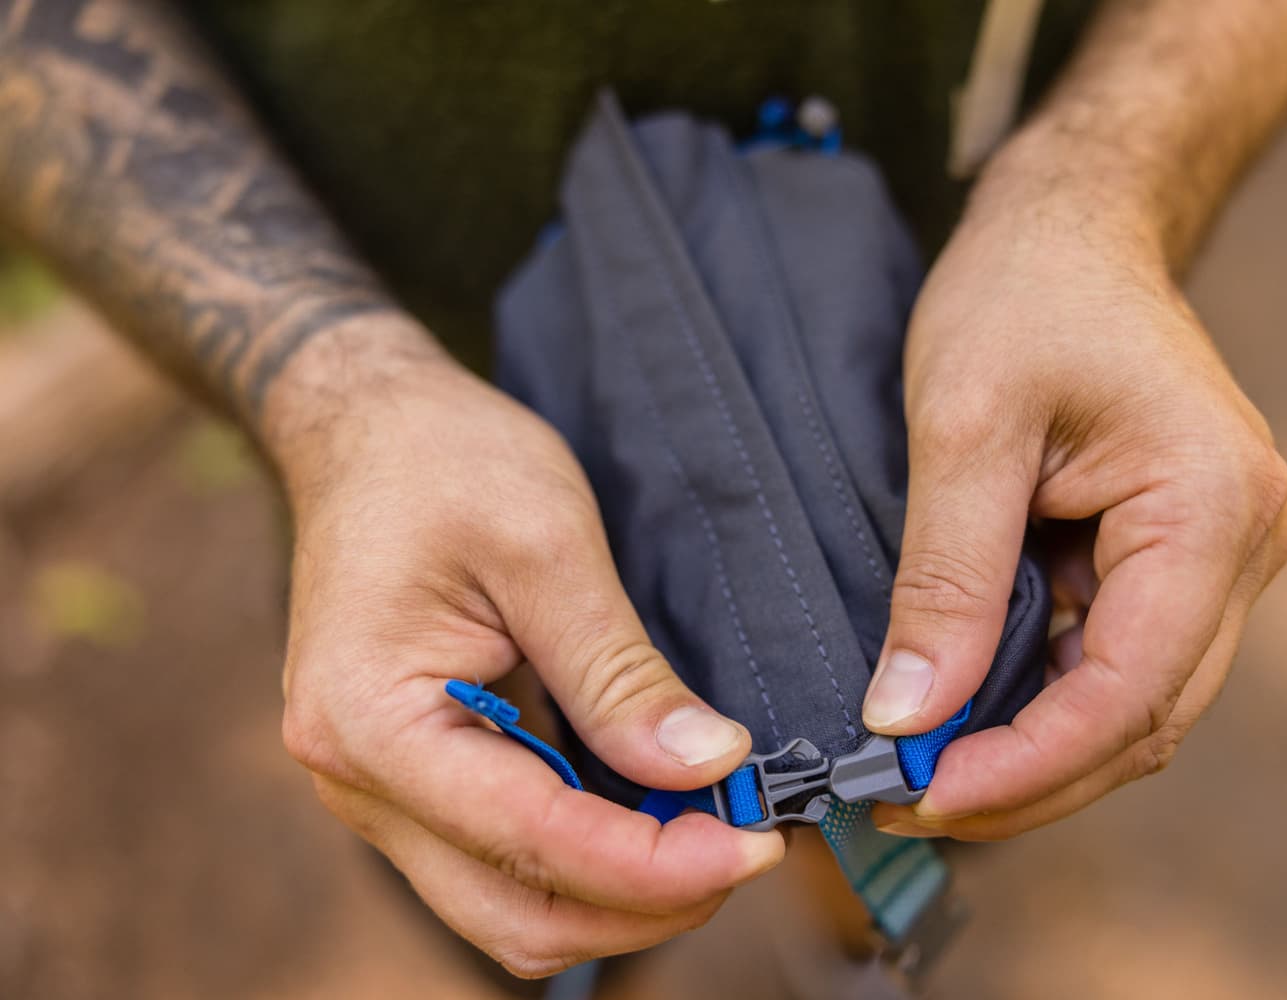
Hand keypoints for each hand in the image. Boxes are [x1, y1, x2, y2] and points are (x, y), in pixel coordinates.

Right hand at [267, 322, 783, 976]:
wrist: (367, 429)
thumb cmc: (442, 461)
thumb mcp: (547, 546)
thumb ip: (619, 672)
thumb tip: (708, 767)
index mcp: (373, 720)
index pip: (530, 840)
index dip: (655, 865)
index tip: (755, 844)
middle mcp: (359, 778)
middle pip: (513, 915)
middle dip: (643, 904)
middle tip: (748, 847)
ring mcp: (380, 785)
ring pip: (508, 904)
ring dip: (618, 892)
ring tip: (713, 831)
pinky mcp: (415, 774)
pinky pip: (503, 856)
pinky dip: (586, 855)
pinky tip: (656, 813)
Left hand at [861, 148, 1286, 840]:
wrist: (1070, 225)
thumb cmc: (1021, 293)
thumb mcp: (964, 426)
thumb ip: (945, 577)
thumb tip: (907, 714)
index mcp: (1211, 505)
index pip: (1131, 689)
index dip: (1026, 763)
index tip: (921, 791)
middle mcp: (1243, 543)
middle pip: (1144, 718)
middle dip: (1025, 777)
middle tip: (903, 796)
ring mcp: (1217, 553)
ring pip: (1133, 704)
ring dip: (1032, 750)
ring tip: (919, 768)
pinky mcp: (1176, 555)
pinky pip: (1115, 657)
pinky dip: (1041, 700)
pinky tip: (964, 711)